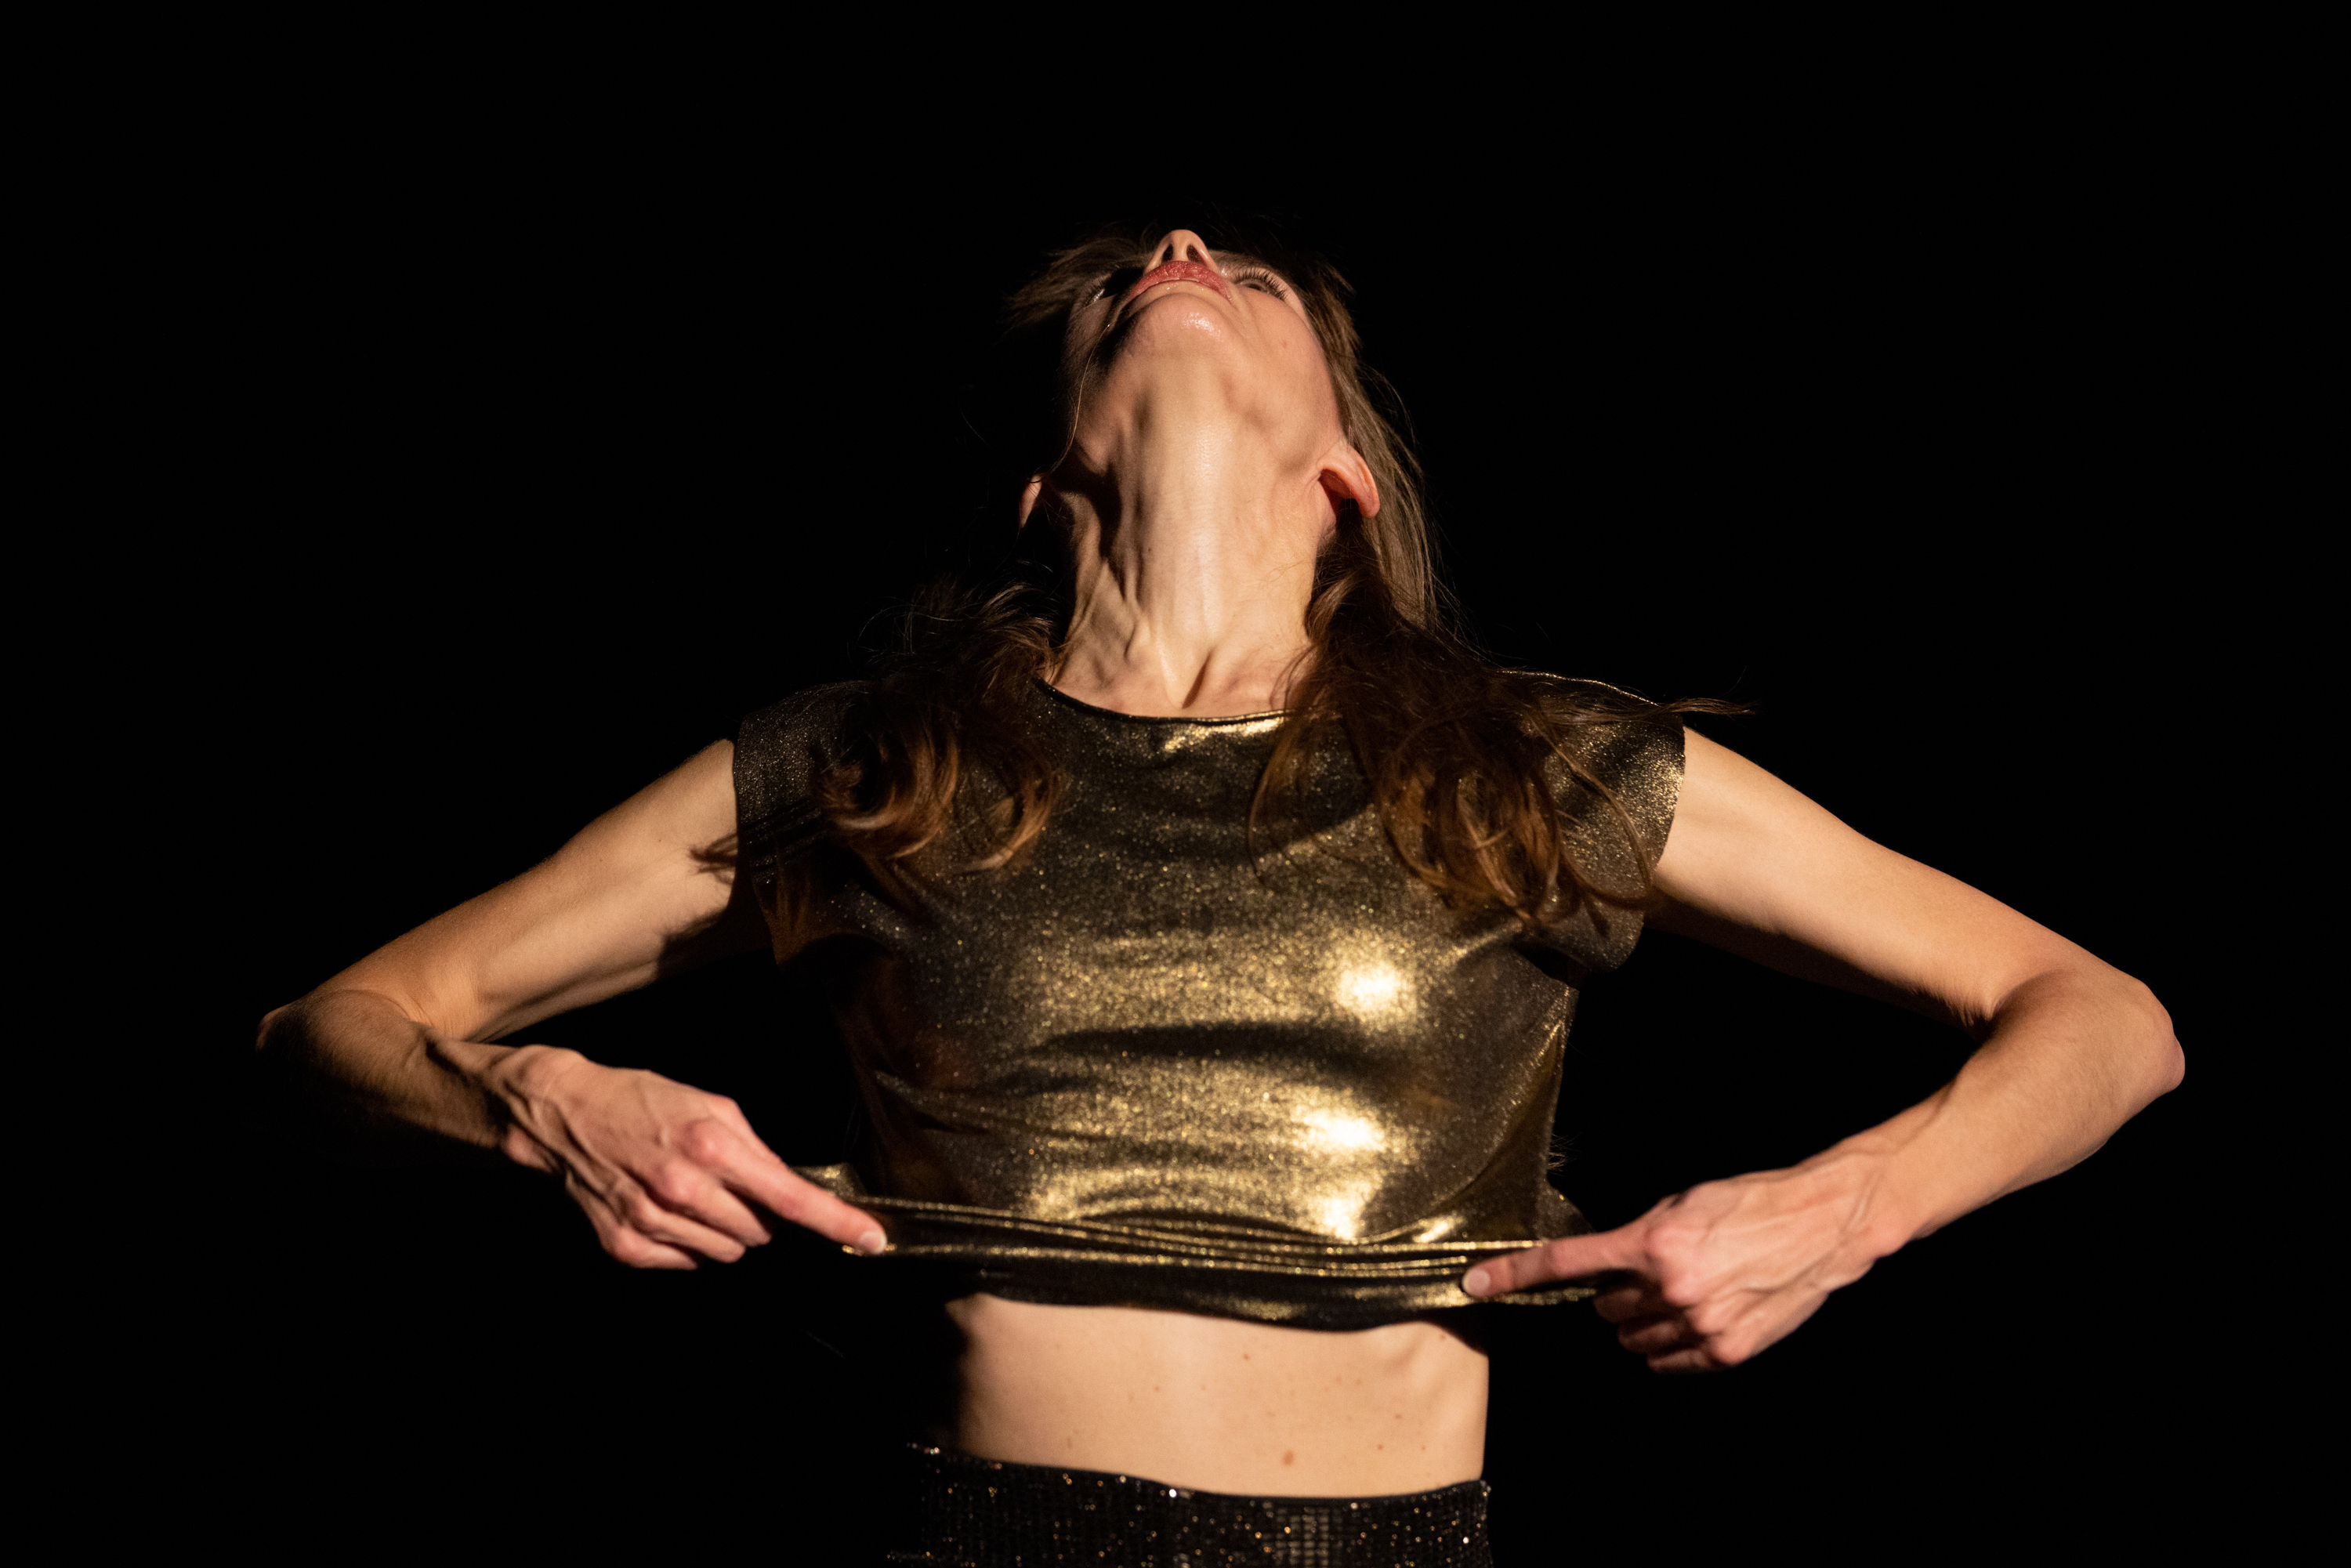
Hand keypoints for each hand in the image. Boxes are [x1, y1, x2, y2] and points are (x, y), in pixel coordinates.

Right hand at [441, 1040, 886, 1269]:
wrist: (565, 1115)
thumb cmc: (644, 1101)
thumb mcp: (709, 1105)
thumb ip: (754, 1149)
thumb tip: (790, 1187)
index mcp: (713, 1146)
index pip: (790, 1198)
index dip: (836, 1222)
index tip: (871, 1238)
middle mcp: (684, 1189)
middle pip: (761, 1232)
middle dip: (761, 1215)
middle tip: (732, 1185)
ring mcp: (652, 1221)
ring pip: (726, 1252)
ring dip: (726, 1230)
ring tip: (695, 1194)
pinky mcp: (626, 1244)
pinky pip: (686, 1262)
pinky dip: (689, 1243)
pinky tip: (667, 1210)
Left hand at [1462, 1153, 1895, 1371]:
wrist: (1820, 1225)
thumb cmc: (1749, 1204)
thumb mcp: (1682, 1205)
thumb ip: (1637, 1238)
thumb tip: (1604, 1264)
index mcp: (1653, 1244)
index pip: (1566, 1264)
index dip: (1514, 1274)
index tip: (1475, 1283)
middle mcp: (1670, 1289)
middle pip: (1605, 1310)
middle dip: (1617, 1294)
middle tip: (1652, 1273)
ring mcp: (1699, 1326)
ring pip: (1635, 1340)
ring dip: (1645, 1321)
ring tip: (1684, 1293)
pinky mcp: (1726, 1351)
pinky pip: (1671, 1361)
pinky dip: (1674, 1344)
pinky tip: (1699, 1317)